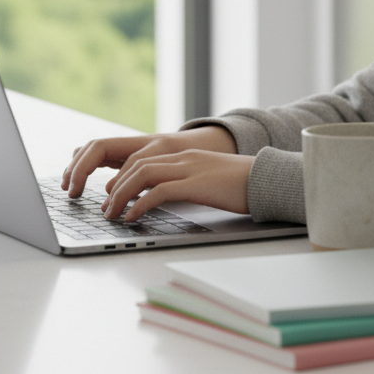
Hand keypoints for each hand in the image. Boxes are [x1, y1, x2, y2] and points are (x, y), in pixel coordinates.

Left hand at [60, 126, 240, 206]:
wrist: (267, 179)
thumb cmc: (243, 184)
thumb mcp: (210, 179)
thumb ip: (189, 183)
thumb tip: (168, 198)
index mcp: (187, 156)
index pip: (144, 160)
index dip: (123, 177)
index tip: (113, 196)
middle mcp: (184, 158)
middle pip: (137, 165)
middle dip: (116, 187)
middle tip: (106, 208)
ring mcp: (190, 169)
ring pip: (143, 175)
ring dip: (122, 196)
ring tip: (112, 214)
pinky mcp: (196, 184)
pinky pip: (159, 191)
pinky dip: (140, 204)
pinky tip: (132, 217)